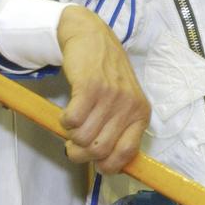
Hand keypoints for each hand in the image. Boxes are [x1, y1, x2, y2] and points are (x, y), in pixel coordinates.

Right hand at [57, 6, 149, 173]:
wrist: (93, 38)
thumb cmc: (108, 75)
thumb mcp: (125, 102)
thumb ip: (120, 128)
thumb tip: (108, 164)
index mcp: (141, 115)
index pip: (127, 154)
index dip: (108, 165)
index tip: (96, 164)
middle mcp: (129, 107)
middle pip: (100, 150)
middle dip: (81, 154)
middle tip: (74, 145)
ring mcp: (110, 97)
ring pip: (83, 138)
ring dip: (71, 136)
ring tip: (73, 124)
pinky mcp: (89, 87)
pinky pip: (71, 121)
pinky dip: (64, 121)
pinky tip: (68, 112)